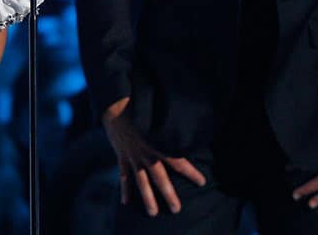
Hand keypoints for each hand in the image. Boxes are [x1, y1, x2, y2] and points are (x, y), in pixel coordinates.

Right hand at [102, 97, 205, 215]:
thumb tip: (192, 122)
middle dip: (168, 194)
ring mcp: (132, 156)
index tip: (202, 182)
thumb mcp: (160, 112)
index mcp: (158, 142)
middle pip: (159, 178)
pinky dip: (124, 188)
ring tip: (152, 213)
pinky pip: (123, 175)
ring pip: (141, 181)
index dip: (191, 172)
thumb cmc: (140, 104)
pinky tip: (125, 202)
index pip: (178, 161)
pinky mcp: (122, 155)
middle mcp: (146, 153)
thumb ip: (173, 122)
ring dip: (147, 198)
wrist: (115, 104)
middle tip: (176, 209)